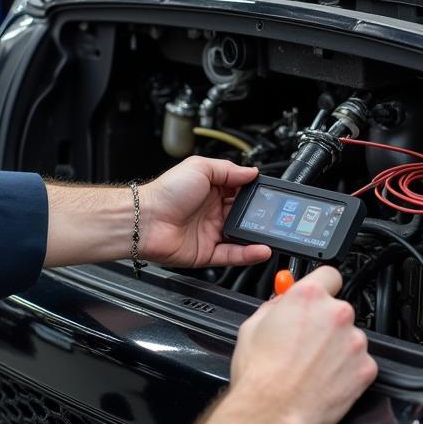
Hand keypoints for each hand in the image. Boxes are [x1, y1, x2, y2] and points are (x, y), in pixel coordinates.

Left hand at [140, 156, 271, 267]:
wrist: (145, 219)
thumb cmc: (166, 192)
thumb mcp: (200, 167)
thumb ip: (229, 170)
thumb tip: (252, 171)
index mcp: (210, 191)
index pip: (240, 192)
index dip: (254, 194)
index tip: (270, 195)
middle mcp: (212, 213)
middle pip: (243, 216)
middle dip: (260, 216)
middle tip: (276, 216)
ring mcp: (210, 233)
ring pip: (241, 238)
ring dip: (258, 236)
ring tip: (275, 234)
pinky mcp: (207, 253)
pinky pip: (233, 255)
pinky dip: (249, 254)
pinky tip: (262, 249)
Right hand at [229, 266, 377, 423]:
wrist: (272, 412)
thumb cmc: (260, 374)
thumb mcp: (252, 326)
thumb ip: (274, 307)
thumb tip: (282, 304)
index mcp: (308, 296)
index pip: (329, 274)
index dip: (322, 286)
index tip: (319, 297)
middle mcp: (336, 313)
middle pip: (339, 309)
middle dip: (325, 322)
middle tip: (306, 342)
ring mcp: (354, 341)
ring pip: (349, 337)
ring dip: (337, 347)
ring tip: (313, 367)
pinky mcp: (365, 368)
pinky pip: (359, 362)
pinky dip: (347, 370)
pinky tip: (325, 380)